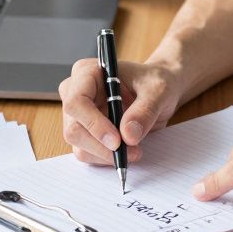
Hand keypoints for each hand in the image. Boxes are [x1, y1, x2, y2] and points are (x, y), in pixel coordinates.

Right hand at [59, 58, 182, 164]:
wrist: (156, 92)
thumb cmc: (154, 82)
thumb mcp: (158, 90)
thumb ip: (144, 110)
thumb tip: (128, 135)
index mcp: (87, 73)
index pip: (76, 102)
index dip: (94, 124)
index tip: (117, 140)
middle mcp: (74, 93)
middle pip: (74, 129)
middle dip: (102, 146)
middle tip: (132, 151)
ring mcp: (77, 115)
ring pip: (79, 146)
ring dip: (107, 155)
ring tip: (134, 150)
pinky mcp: (84, 133)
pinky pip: (87, 154)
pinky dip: (107, 158)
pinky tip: (126, 151)